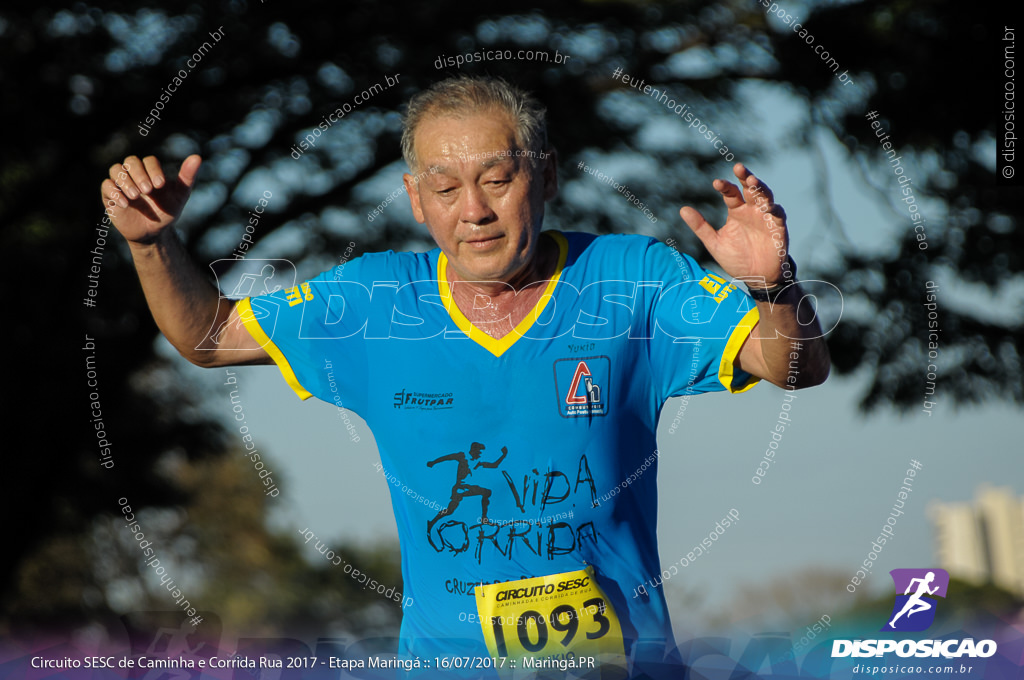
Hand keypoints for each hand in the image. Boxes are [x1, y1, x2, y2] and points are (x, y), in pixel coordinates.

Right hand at [100, 154, 201, 244]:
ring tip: (135, 196)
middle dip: (139, 174)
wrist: (153, 233)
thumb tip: (197, 157)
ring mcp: (121, 184)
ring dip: (125, 181)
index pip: (149, 161)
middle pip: (131, 161)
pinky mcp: (110, 196)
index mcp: (151, 172)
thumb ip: (187, 178)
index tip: (160, 185)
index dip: (153, 170)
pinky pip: (106, 186)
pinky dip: (114, 192)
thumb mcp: (179, 196)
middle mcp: (134, 174)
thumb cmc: (166, 212)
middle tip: (147, 191)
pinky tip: (126, 204)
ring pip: (115, 169)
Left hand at [679, 163, 788, 286]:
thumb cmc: (736, 258)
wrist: (756, 278)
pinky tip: (767, 206)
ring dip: (760, 189)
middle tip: (738, 167)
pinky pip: (778, 214)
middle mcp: (751, 210)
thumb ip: (700, 226)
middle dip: (745, 177)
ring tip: (752, 182)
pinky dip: (773, 208)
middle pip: (750, 188)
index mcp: (736, 211)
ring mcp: (766, 217)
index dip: (725, 187)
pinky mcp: (778, 227)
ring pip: (765, 196)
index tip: (716, 183)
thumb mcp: (715, 243)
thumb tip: (682, 209)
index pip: (730, 193)